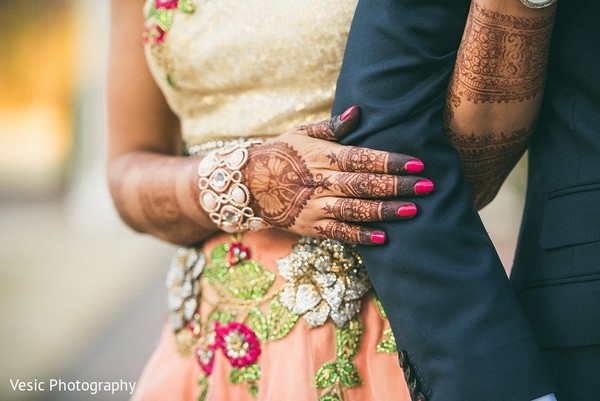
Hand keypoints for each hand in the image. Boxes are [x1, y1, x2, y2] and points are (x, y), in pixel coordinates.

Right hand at [242, 106, 433, 244]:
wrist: (246, 184)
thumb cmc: (279, 153)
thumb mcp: (301, 134)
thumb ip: (331, 127)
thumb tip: (358, 112)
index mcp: (322, 156)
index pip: (362, 158)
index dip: (391, 161)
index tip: (417, 163)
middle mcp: (320, 181)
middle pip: (364, 184)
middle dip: (397, 186)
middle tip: (427, 186)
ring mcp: (315, 206)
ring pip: (355, 210)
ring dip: (386, 211)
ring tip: (414, 211)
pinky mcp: (310, 226)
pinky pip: (339, 234)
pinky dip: (361, 236)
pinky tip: (384, 237)